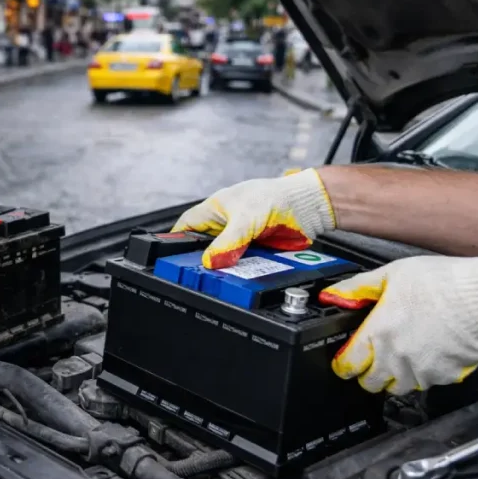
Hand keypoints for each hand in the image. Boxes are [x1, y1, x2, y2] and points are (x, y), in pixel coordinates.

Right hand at [172, 169, 335, 267]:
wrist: (308, 207)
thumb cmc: (276, 197)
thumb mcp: (246, 220)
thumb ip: (227, 242)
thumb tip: (210, 260)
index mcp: (216, 209)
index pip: (187, 225)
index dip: (176, 240)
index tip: (169, 257)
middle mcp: (226, 222)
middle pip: (204, 245)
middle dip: (202, 259)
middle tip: (198, 274)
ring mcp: (241, 236)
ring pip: (224, 256)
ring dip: (225, 267)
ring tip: (222, 280)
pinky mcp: (256, 248)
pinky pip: (243, 263)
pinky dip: (243, 271)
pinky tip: (243, 279)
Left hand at [321, 255, 477, 394]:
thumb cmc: (441, 282)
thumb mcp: (390, 274)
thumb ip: (357, 288)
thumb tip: (332, 295)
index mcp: (378, 334)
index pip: (349, 365)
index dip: (344, 364)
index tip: (345, 360)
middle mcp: (397, 358)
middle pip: (371, 384)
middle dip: (368, 373)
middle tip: (373, 359)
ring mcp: (422, 371)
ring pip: (399, 387)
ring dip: (395, 377)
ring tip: (401, 357)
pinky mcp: (446, 376)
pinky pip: (428, 383)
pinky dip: (424, 374)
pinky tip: (428, 354)